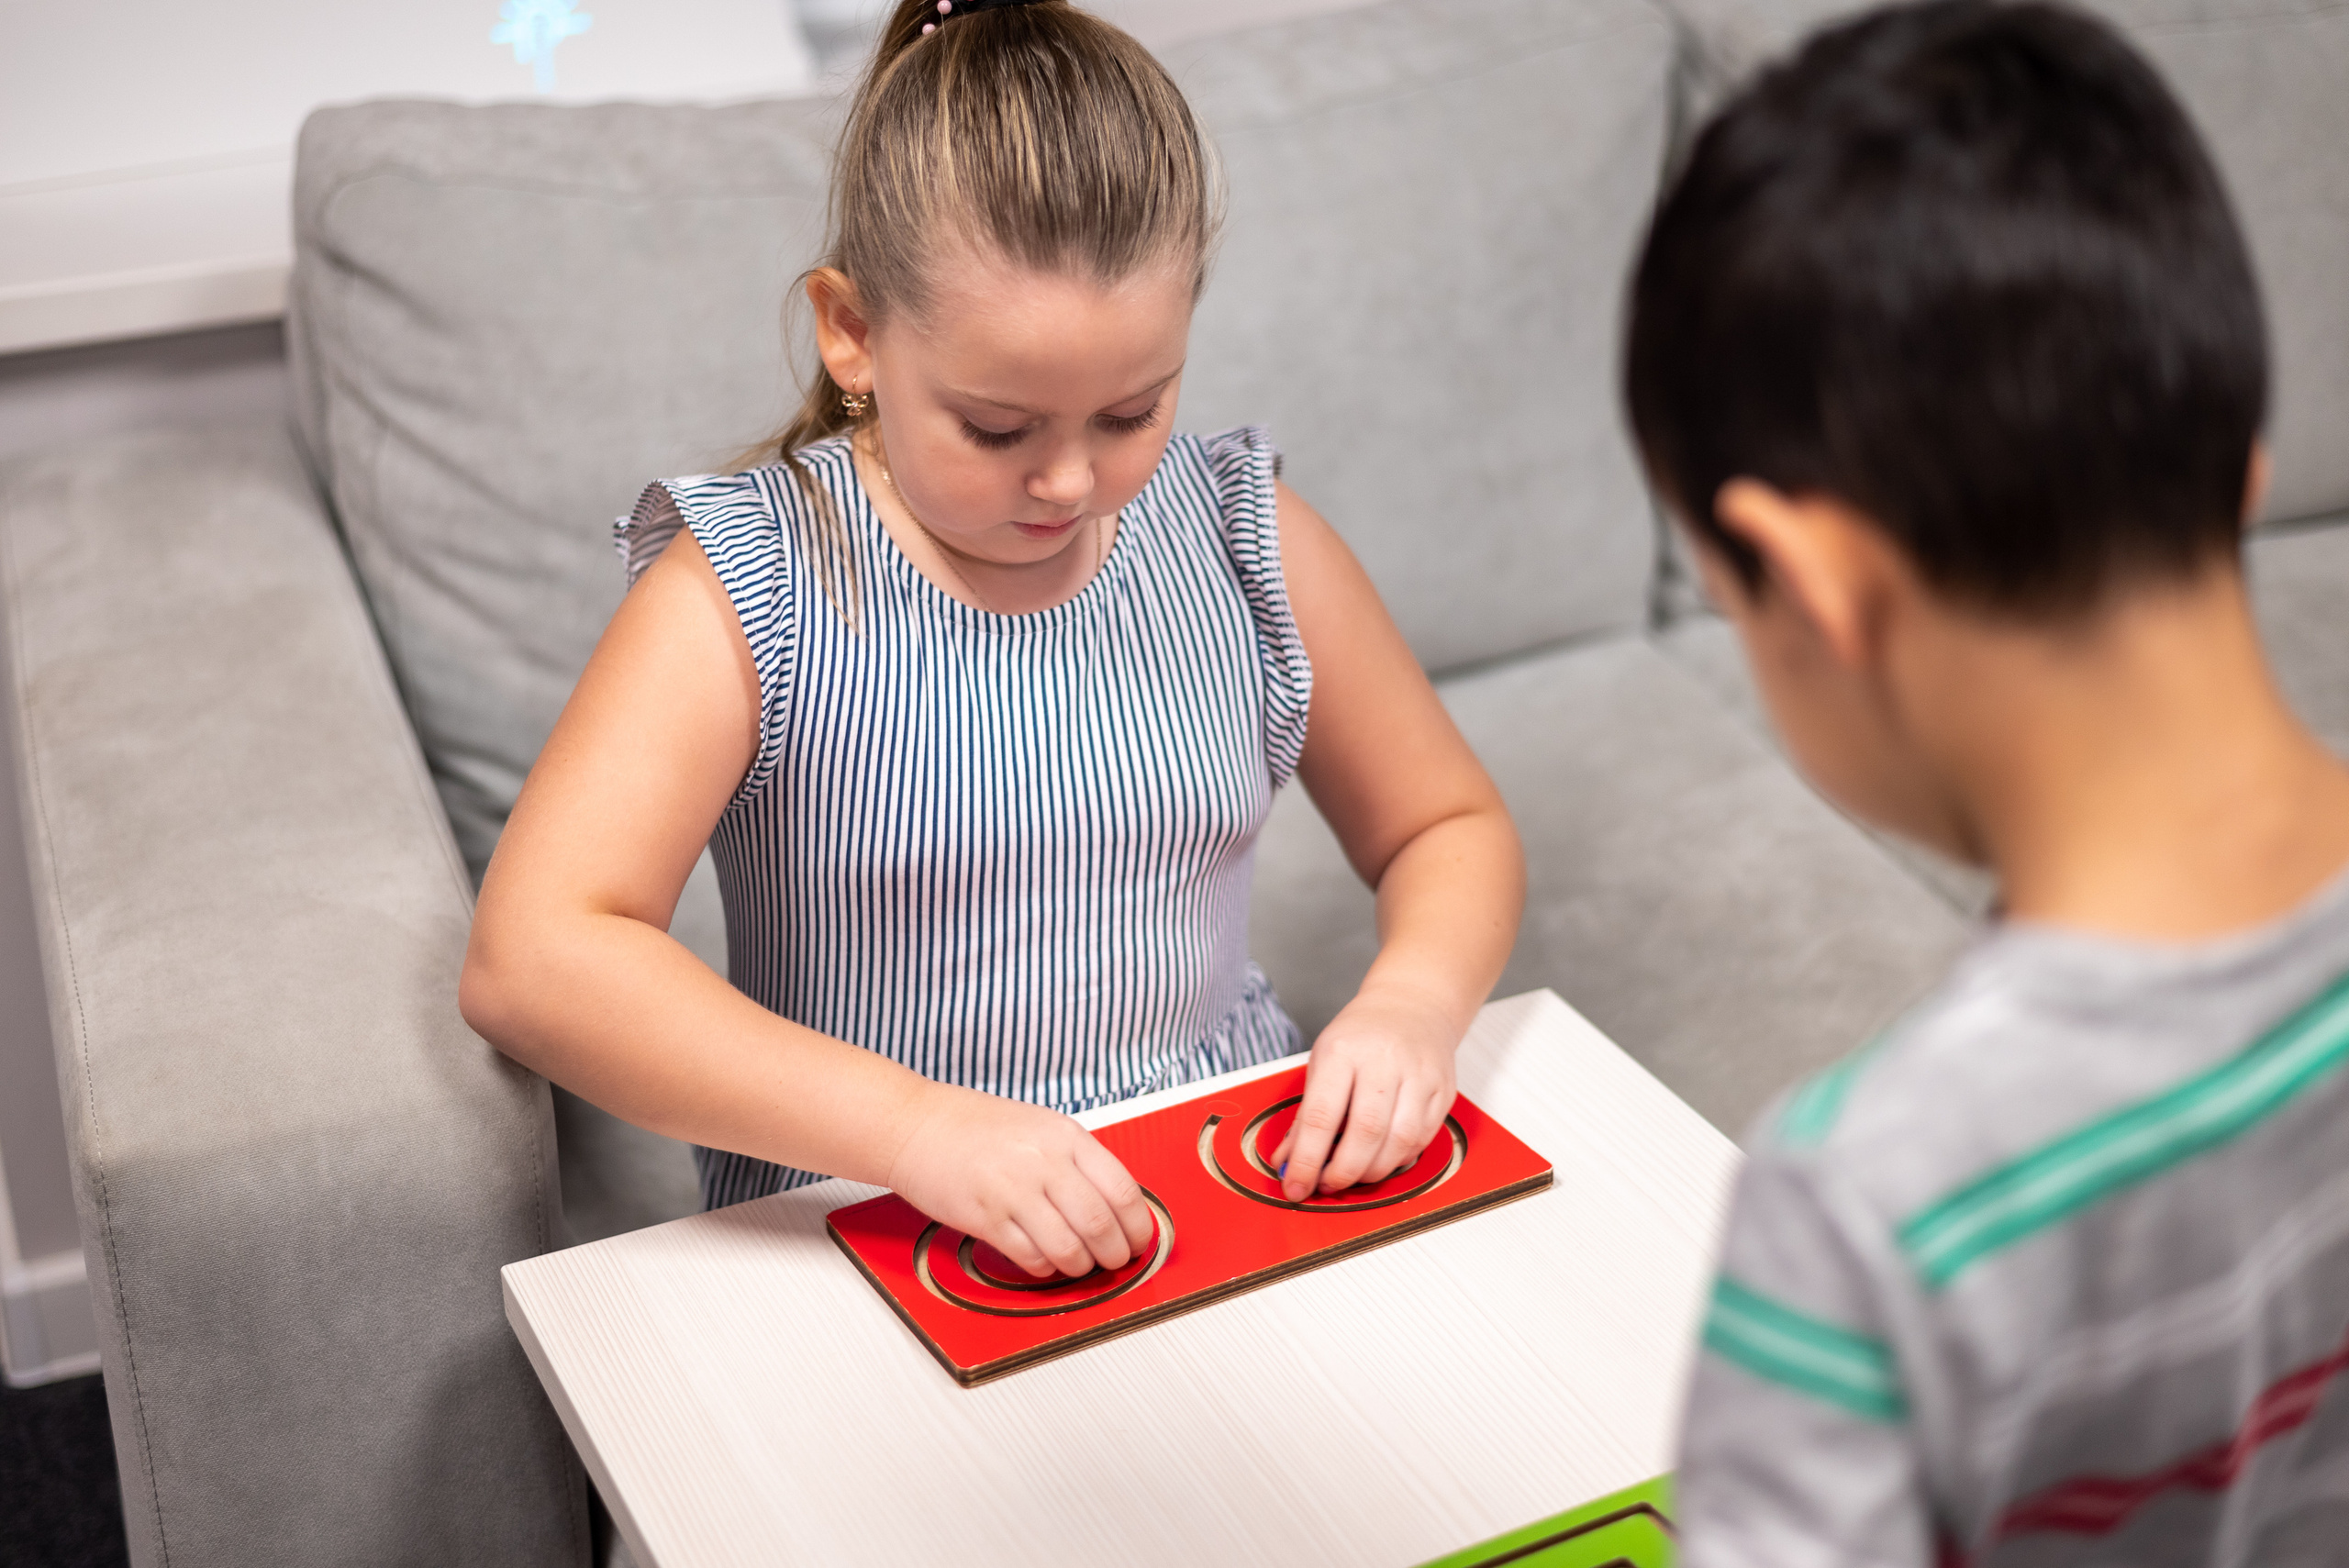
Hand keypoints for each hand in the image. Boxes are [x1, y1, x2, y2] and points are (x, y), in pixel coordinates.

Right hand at [884, 1083, 1154, 1278]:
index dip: (1138, 1226)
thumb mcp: (1041, 1125)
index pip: (1123, 1190)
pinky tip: (1043, 1261)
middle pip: (1101, 1225)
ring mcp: (1015, 1191)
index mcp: (1066, 1136)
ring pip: (1069, 1249)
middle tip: (1115, 1261)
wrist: (917, 1125)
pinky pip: (1031, 1258)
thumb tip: (1115, 1204)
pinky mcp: (987, 1218)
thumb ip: (1077, 1160)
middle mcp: (1045, 1162)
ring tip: (1078, 1264)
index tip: (1139, 1240)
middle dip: (1116, 1254)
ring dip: (1081, 1266)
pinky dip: (1045, 1269)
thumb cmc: (976, 1126)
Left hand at [1272, 986, 1460, 1200]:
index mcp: (1343, 1051)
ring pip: (1400, 1142)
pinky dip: (1398, 1159)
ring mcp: (1420, 1075)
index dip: (1307, 1161)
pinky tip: (1381, 1159)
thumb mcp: (1322, 1062)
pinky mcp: (1444, 1091)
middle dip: (1343, 1172)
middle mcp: (1384, 1061)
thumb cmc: (1360, 1036)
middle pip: (1366, 1133)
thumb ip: (1306, 1115)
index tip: (1295, 1187)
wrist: (1412, 1006)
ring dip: (1373, 1172)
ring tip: (1353, 1175)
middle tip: (1327, 1185)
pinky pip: (1422, 1139)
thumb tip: (1289, 1162)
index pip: (1322, 1116)